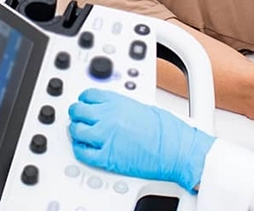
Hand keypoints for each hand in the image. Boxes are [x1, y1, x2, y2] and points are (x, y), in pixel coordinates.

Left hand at [68, 88, 214, 193]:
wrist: (176, 150)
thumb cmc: (168, 131)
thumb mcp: (144, 107)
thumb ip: (123, 107)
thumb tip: (114, 111)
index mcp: (118, 101)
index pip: (88, 95)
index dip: (84, 100)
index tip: (84, 104)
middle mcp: (108, 116)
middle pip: (78, 111)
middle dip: (77, 114)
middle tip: (79, 118)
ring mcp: (105, 136)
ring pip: (76, 131)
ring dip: (77, 131)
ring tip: (81, 134)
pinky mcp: (107, 157)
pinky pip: (83, 152)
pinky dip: (80, 150)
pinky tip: (84, 148)